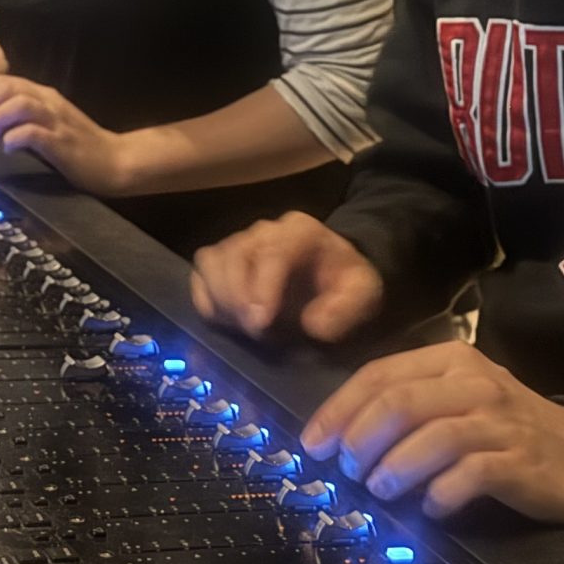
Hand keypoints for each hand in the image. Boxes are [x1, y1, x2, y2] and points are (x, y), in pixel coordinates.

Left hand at [0, 74, 130, 193]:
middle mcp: (50, 102)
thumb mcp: (49, 122)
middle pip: (8, 87)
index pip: (5, 81)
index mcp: (44, 95)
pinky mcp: (62, 142)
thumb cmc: (79, 145)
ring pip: (19, 103)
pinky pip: (32, 132)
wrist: (115, 161)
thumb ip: (25, 116)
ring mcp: (57, 120)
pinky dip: (13, 137)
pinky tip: (8, 148)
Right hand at [189, 213, 385, 341]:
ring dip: (220, 299)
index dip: (262, 287)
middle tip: (255, 332)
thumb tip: (314, 324)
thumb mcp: (363, 294)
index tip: (260, 323)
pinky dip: (206, 298)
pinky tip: (225, 320)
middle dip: (239, 298)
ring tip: (241, 328)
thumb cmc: (346, 282)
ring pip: (212, 261)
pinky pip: (200, 273)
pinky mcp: (223, 260)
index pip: (273, 251)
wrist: (333, 272)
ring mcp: (240, 243)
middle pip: (234, 254)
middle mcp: (264, 231)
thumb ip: (346, 308)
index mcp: (300, 232)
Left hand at [298, 342, 563, 524]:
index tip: (314, 443)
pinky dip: (440, 493)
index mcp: (452, 360)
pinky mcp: (519, 459)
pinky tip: (429, 508)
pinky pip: (470, 474)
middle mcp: (474, 383)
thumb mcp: (460, 399)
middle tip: (347, 470)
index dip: (340, 409)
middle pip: (400, 403)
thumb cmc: (508, 429)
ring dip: (395, 467)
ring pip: (432, 436)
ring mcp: (499, 421)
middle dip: (361, 439)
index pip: (381, 374)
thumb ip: (411, 406)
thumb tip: (344, 435)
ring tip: (379, 490)